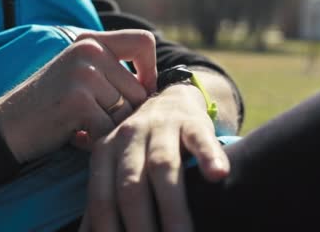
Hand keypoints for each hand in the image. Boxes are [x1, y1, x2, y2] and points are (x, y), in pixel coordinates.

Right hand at [0, 29, 157, 163]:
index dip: (150, 71)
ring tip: (83, 125)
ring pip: (126, 111)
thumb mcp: (79, 75)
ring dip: (109, 127)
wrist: (6, 126)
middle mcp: (88, 50)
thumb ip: (112, 70)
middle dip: (124, 113)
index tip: (140, 90)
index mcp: (90, 41)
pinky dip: (96, 140)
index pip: (143, 42)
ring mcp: (83, 74)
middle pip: (139, 89)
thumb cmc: (49, 105)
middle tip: (95, 120)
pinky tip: (76, 136)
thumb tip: (156, 87)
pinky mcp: (78, 100)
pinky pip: (109, 129)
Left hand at [79, 83, 230, 231]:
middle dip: (141, 226)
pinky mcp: (193, 121)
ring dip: (173, 208)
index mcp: (104, 152)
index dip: (109, 231)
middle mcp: (129, 137)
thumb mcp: (116, 167)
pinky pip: (200, 139)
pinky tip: (217, 176)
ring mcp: (161, 126)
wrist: (170, 100)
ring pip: (163, 166)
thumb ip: (103, 200)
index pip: (102, 199)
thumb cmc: (141, 147)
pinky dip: (208, 156)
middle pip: (131, 186)